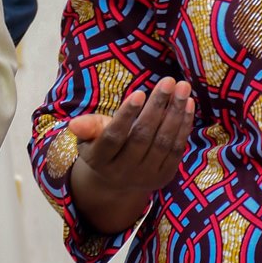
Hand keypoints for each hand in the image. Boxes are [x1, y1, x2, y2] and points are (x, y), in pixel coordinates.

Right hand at [68, 78, 194, 233]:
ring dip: (175, 112)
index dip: (126, 116)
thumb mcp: (90, 137)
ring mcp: (146, 176)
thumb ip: (87, 127)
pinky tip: (187, 104)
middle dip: (157, 107)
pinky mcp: (165, 176)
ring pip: (163, 142)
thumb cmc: (102, 147)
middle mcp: (123, 172)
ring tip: (182, 87)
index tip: (139, 92)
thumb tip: (73, 124)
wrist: (118, 181)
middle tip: (169, 81)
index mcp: (100, 161)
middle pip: (142, 137)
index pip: (114, 137)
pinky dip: (184, 125)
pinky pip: (177, 149)